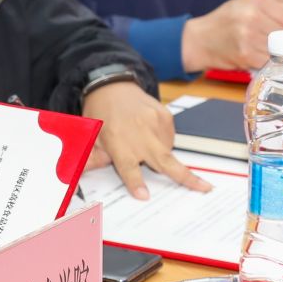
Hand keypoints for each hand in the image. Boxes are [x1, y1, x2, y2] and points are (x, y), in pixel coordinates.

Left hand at [83, 80, 208, 199]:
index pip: (128, 167)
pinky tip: (147, 135)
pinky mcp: (165, 115)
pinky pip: (170, 139)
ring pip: (167, 152)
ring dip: (160, 156)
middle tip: (204, 188)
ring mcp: (155, 122)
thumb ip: (91, 161)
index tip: (144, 195)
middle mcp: (139, 132)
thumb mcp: (91, 139)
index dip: (136, 182)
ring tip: (141, 144)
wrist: (112, 86)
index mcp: (118, 140)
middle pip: (165, 160)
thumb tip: (78, 181)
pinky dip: (162, 143)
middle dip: (186, 177)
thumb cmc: (100, 114)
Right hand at [181, 0, 282, 72]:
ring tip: (270, 53)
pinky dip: (267, 63)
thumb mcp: (245, 5)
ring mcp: (249, 35)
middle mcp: (252, 16)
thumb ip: (270, 10)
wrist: (199, 39)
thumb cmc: (224, 22)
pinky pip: (268, 61)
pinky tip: (260, 59)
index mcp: (255, 0)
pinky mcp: (245, 53)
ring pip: (278, 48)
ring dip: (278, 54)